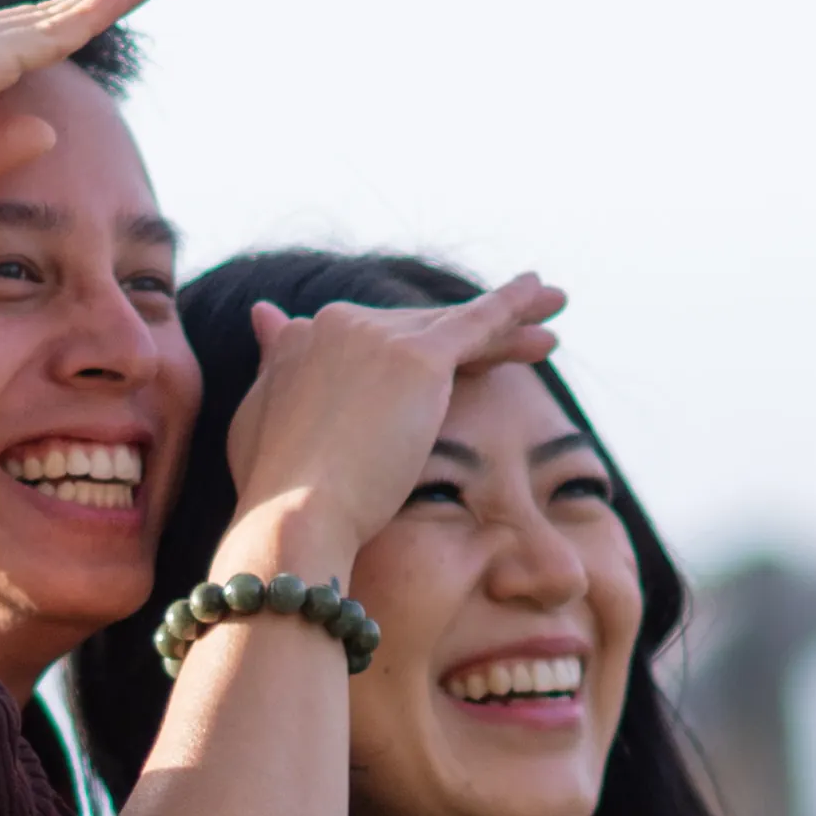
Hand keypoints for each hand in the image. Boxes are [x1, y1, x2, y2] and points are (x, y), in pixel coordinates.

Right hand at [219, 271, 565, 580]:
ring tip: (553, 314)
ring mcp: (378, 336)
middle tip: (527, 337)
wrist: (294, 519)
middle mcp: (337, 324)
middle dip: (474, 338)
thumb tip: (269, 316)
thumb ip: (277, 368)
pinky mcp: (419, 358)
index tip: (446, 375)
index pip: (376, 341)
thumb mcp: (262, 424)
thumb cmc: (276, 498)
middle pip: (421, 330)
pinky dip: (513, 306)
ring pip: (457, 326)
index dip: (418, 355)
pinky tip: (546, 296)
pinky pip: (479, 325)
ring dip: (509, 320)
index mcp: (301, 341)